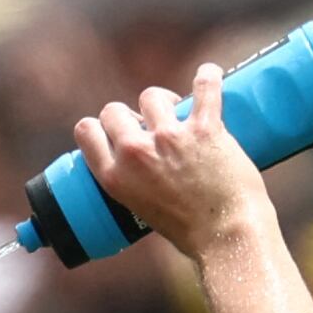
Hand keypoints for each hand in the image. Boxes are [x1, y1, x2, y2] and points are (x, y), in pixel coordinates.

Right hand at [76, 63, 271, 261]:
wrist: (225, 237)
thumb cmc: (188, 231)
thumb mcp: (140, 209)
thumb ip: (134, 181)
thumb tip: (144, 161)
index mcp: (113, 177)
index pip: (86, 130)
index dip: (100, 126)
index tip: (115, 131)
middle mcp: (135, 154)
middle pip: (115, 109)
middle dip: (131, 114)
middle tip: (150, 125)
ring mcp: (170, 138)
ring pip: (153, 96)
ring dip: (165, 100)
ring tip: (180, 110)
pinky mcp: (204, 128)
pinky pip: (204, 87)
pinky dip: (208, 77)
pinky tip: (209, 75)